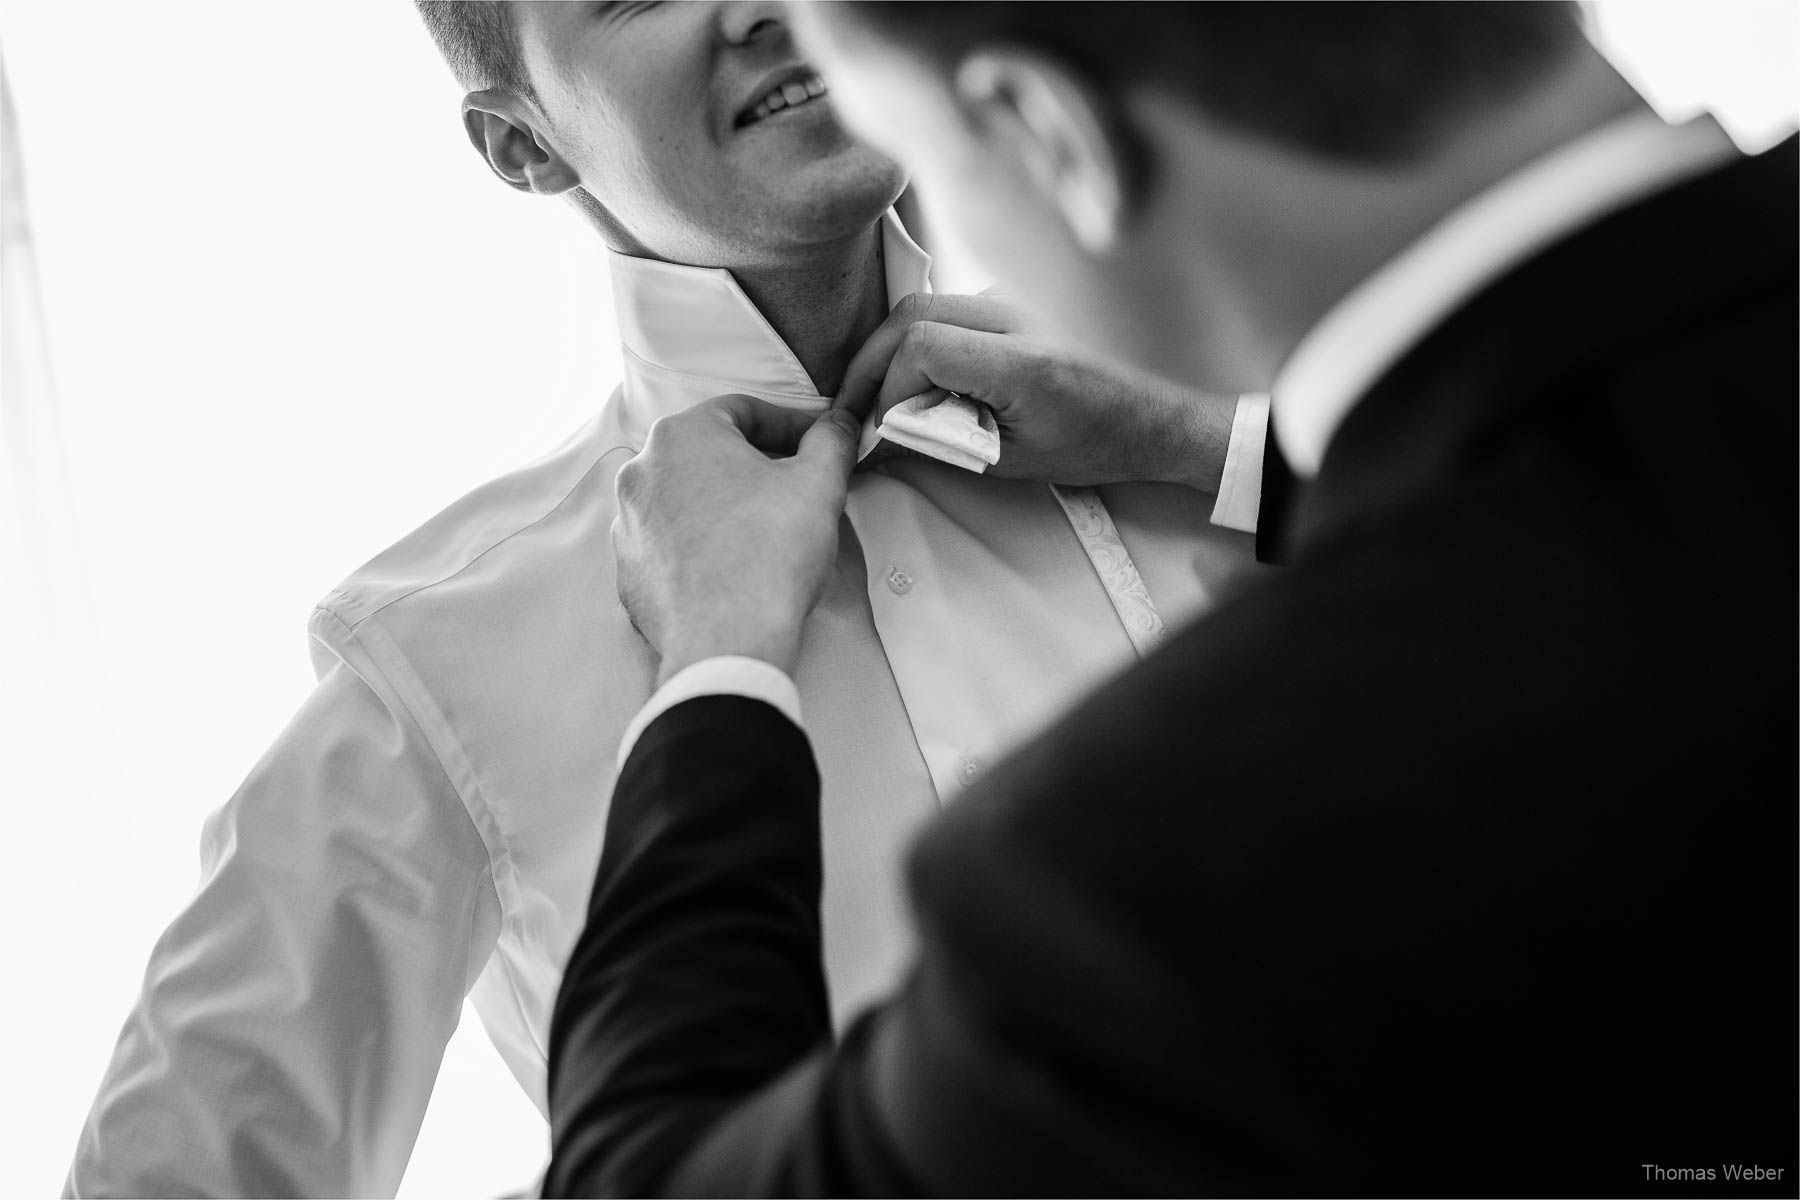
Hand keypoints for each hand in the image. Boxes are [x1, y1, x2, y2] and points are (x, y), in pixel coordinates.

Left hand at [612, 396, 859, 683]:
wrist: (726, 642)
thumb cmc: (770, 553)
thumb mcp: (818, 484)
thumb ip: (830, 441)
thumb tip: (837, 425)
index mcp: (681, 435)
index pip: (743, 411)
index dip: (789, 425)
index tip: (818, 444)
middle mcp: (641, 473)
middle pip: (709, 454)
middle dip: (754, 465)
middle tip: (795, 487)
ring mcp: (628, 525)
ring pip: (686, 499)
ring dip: (724, 506)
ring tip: (766, 531)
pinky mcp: (629, 573)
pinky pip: (670, 546)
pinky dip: (700, 546)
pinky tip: (735, 566)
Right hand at [837, 292, 1237, 491]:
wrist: (1151, 418)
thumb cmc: (1092, 446)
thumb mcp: (1010, 461)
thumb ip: (940, 443)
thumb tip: (880, 440)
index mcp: (1021, 360)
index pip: (921, 345)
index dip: (887, 387)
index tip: (883, 426)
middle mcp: (1016, 318)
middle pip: (912, 314)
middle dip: (873, 362)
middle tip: (854, 409)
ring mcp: (1016, 303)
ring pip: (928, 308)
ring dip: (894, 351)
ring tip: (882, 400)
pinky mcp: (1014, 304)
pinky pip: (951, 313)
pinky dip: (921, 343)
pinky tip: (918, 382)